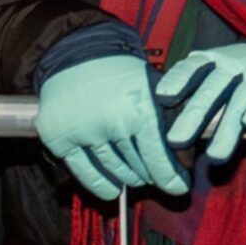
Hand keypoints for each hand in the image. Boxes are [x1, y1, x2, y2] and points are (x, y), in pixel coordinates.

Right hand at [35, 55, 183, 200]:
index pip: (158, 158)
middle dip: (152, 175)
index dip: (170, 177)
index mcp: (140, 110)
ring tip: (137, 177)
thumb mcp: (153, 90)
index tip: (178, 188)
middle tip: (158, 177)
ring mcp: (83, 132)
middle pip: (138, 166)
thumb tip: (186, 159)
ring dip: (129, 178)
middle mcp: (112, 122)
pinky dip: (102, 184)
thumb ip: (168, 121)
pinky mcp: (60, 138)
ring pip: (115, 171)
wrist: (79, 56)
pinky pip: (85, 173)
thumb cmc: (122, 75)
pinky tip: (113, 189)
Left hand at [155, 43, 245, 165]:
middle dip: (194, 115)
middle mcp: (236, 62)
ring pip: (241, 98)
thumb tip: (159, 131)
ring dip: (227, 126)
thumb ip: (189, 97)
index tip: (163, 97)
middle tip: (177, 141)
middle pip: (213, 88)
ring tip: (214, 155)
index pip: (193, 67)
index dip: (179, 80)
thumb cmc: (231, 81)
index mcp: (213, 59)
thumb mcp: (209, 79)